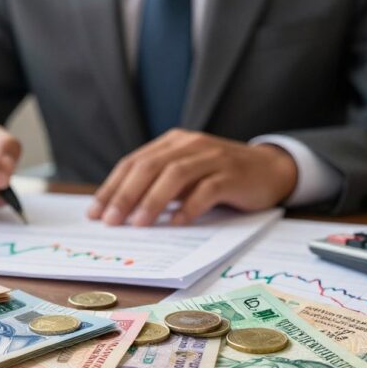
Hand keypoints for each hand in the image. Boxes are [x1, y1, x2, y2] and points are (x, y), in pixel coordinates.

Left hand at [87, 130, 296, 226]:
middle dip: (126, 194)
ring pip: (176, 175)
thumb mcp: (186, 176)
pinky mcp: (232, 175)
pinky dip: (189, 207)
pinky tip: (176, 223)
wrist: (270, 169)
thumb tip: (121, 211)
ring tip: (139, 224)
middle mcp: (190, 145)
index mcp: (173, 143)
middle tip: (111, 221)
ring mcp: (213, 158)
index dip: (112, 187)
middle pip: (150, 166)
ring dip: (153, 200)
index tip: (96, 213)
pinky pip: (207, 189)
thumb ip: (160, 185)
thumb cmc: (221, 177)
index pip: (134, 162)